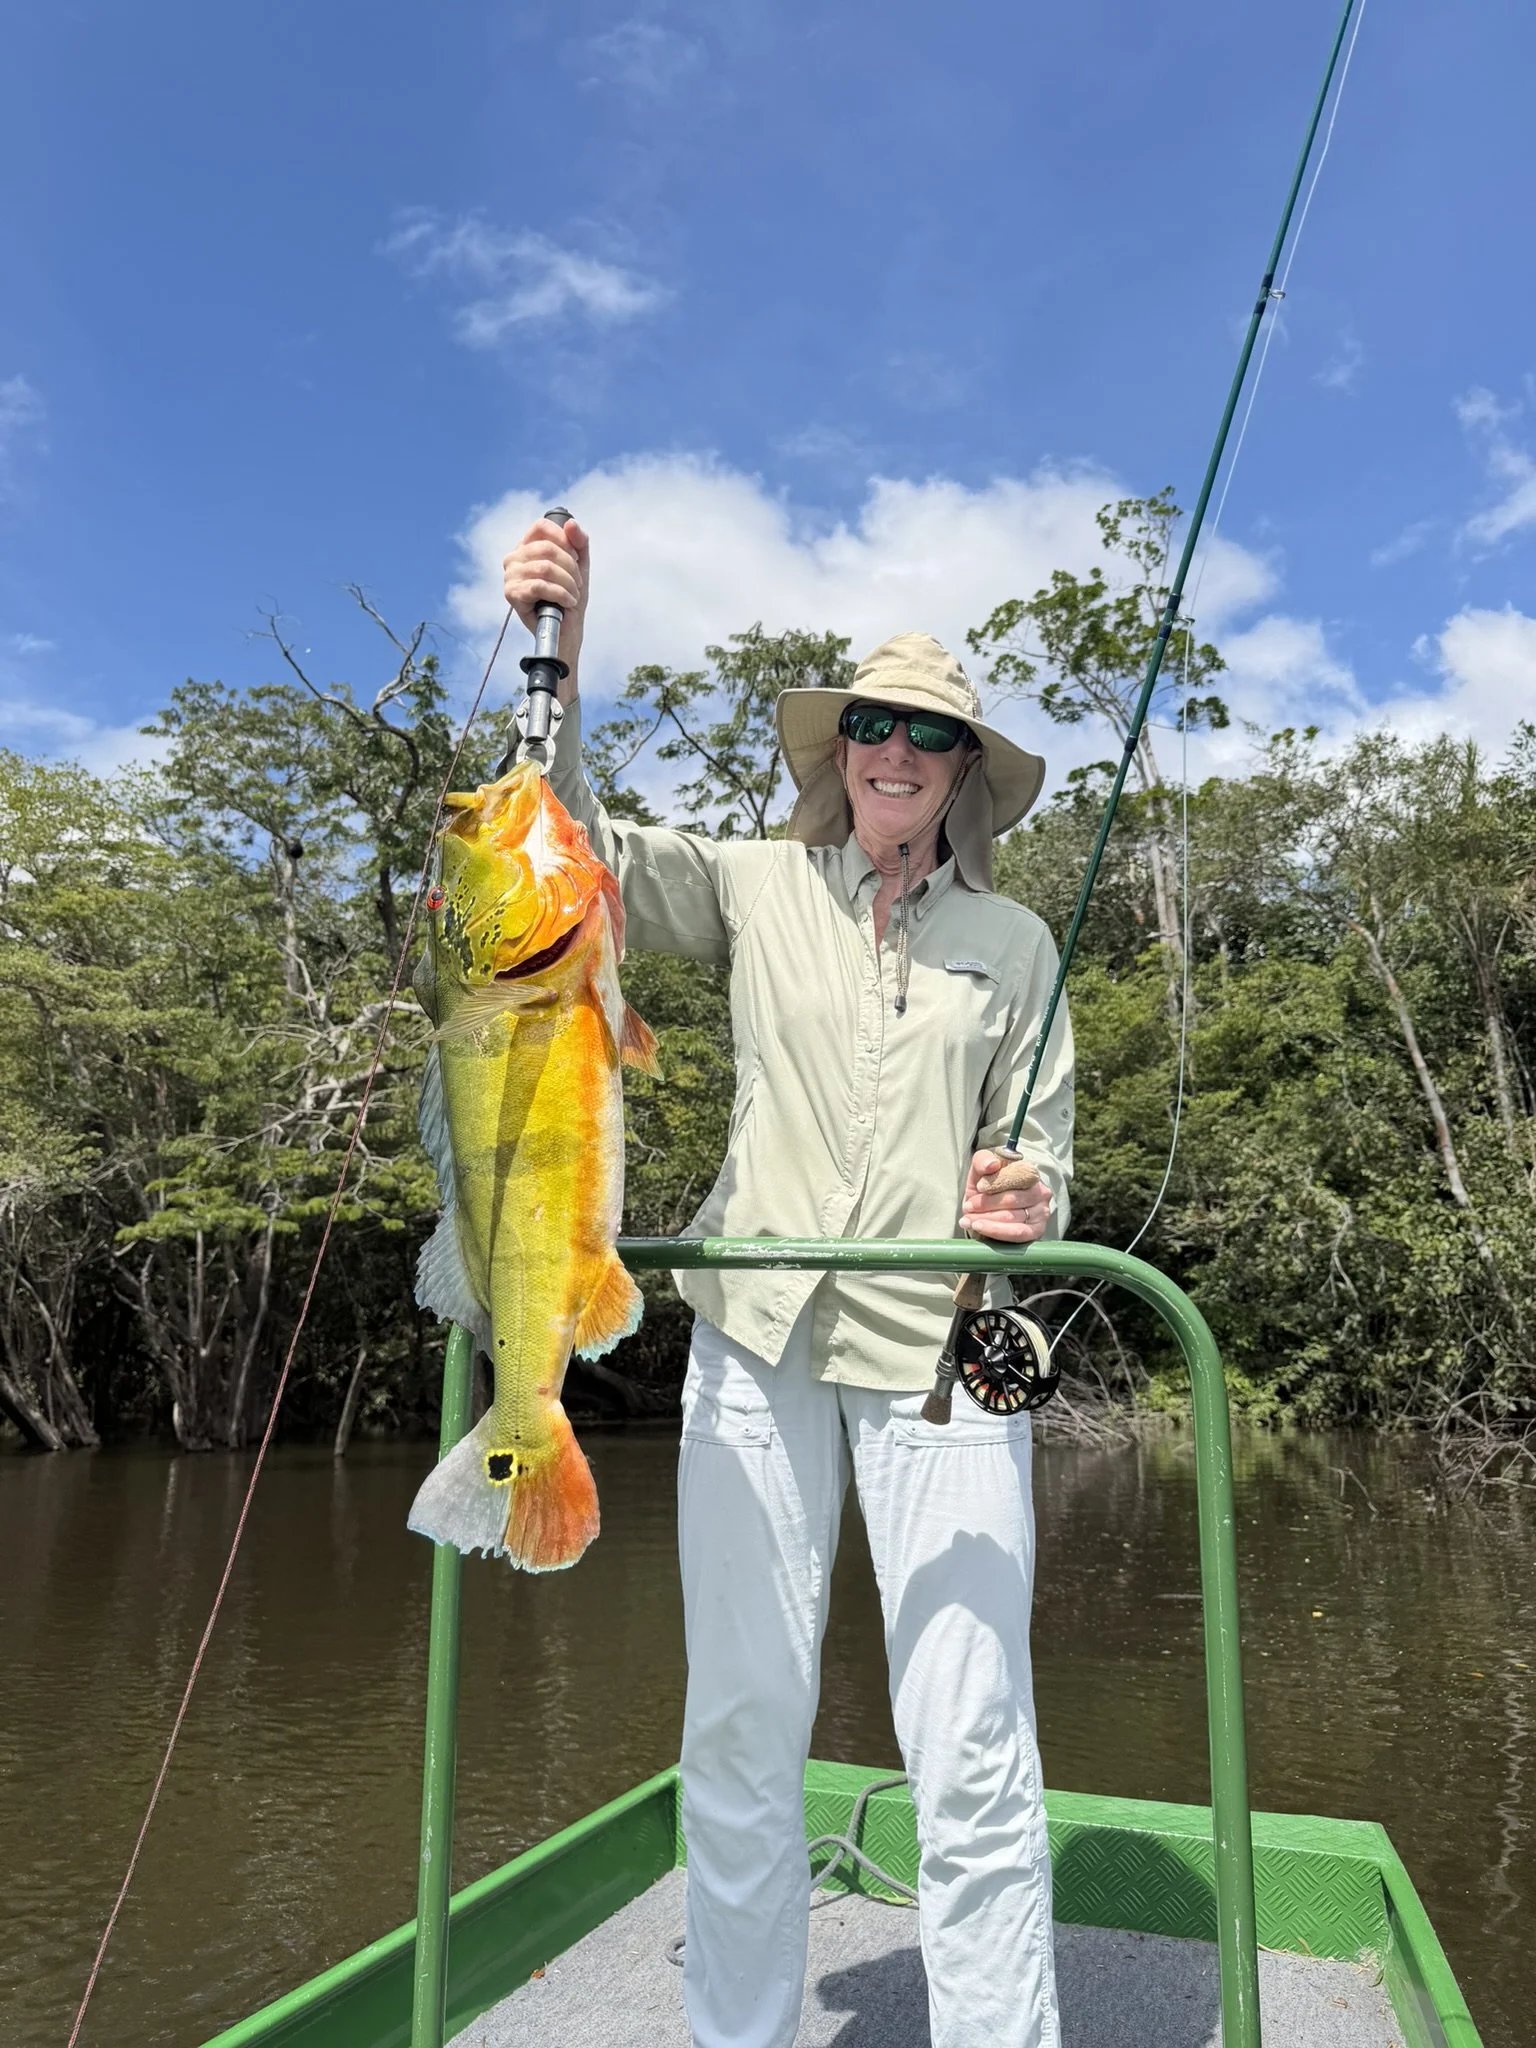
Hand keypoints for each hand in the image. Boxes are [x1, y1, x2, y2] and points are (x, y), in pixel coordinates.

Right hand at [502, 514, 589, 698]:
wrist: (566, 631)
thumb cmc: (570, 597)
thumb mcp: (580, 566)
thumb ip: (579, 542)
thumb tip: (571, 524)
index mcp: (526, 547)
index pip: (541, 526)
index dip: (563, 539)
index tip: (575, 557)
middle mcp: (513, 558)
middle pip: (547, 548)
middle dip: (571, 567)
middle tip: (578, 584)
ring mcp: (509, 576)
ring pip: (545, 567)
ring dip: (568, 583)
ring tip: (573, 596)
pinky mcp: (511, 594)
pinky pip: (539, 585)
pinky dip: (560, 594)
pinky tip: (567, 603)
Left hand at [960, 1150, 1051, 1242]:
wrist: (987, 1212)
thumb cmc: (987, 1189)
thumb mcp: (980, 1171)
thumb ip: (983, 1160)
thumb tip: (991, 1164)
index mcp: (1029, 1172)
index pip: (1016, 1175)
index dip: (995, 1181)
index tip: (979, 1187)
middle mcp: (1040, 1192)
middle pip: (1012, 1198)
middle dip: (986, 1203)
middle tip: (968, 1206)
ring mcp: (1041, 1213)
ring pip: (1011, 1216)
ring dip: (986, 1219)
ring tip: (968, 1219)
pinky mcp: (1036, 1231)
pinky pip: (1017, 1232)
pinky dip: (995, 1231)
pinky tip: (979, 1227)